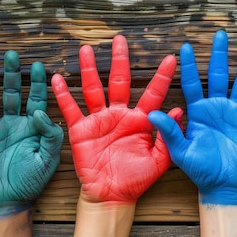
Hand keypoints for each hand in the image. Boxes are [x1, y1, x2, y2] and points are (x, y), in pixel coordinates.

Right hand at [0, 51, 62, 218]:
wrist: (8, 201)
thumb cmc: (32, 182)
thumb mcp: (48, 159)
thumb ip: (50, 135)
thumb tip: (42, 112)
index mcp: (32, 126)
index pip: (36, 98)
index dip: (36, 82)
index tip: (38, 65)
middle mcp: (13, 123)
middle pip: (12, 92)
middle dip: (11, 74)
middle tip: (10, 55)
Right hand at [51, 35, 180, 204]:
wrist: (112, 196)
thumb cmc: (137, 180)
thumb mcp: (159, 161)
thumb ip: (168, 136)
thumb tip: (178, 110)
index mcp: (140, 121)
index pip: (153, 93)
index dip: (162, 76)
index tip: (171, 58)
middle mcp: (119, 115)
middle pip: (120, 82)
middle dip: (120, 61)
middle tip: (120, 40)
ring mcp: (99, 120)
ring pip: (93, 89)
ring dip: (89, 70)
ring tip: (86, 50)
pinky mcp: (81, 130)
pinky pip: (72, 110)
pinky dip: (64, 95)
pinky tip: (58, 79)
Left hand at [149, 30, 236, 204]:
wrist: (220, 185)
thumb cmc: (198, 169)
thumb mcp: (179, 151)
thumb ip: (169, 132)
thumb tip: (152, 114)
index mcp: (197, 111)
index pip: (191, 83)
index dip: (190, 65)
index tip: (186, 47)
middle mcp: (216, 107)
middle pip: (218, 75)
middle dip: (219, 55)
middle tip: (220, 34)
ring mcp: (234, 113)